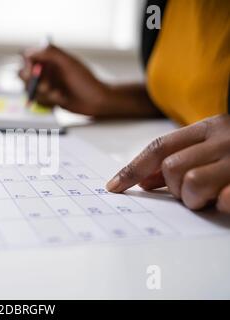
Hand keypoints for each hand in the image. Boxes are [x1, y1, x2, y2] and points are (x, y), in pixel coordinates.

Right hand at [18, 45, 160, 117]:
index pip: (27, 57)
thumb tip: (29, 52)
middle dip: (34, 83)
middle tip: (48, 86)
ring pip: (31, 91)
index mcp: (50, 59)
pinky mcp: (48, 98)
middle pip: (24, 75)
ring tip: (59, 95)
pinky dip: (47, 103)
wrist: (96, 101)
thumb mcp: (68, 63)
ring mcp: (46, 85)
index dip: (27, 65)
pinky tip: (60, 100)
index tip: (33, 71)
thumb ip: (50, 53)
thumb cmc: (85, 81)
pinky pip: (38, 102)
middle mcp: (46, 71)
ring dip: (44, 95)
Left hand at [106, 114, 229, 212]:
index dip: (133, 169)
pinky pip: (224, 199)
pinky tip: (224, 200)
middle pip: (171, 166)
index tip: (114, 186)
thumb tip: (144, 182)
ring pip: (192, 182)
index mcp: (209, 128)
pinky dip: (220, 204)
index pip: (159, 147)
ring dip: (194, 199)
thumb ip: (179, 159)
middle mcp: (223, 140)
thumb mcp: (212, 147)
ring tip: (210, 197)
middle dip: (173, 187)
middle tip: (190, 193)